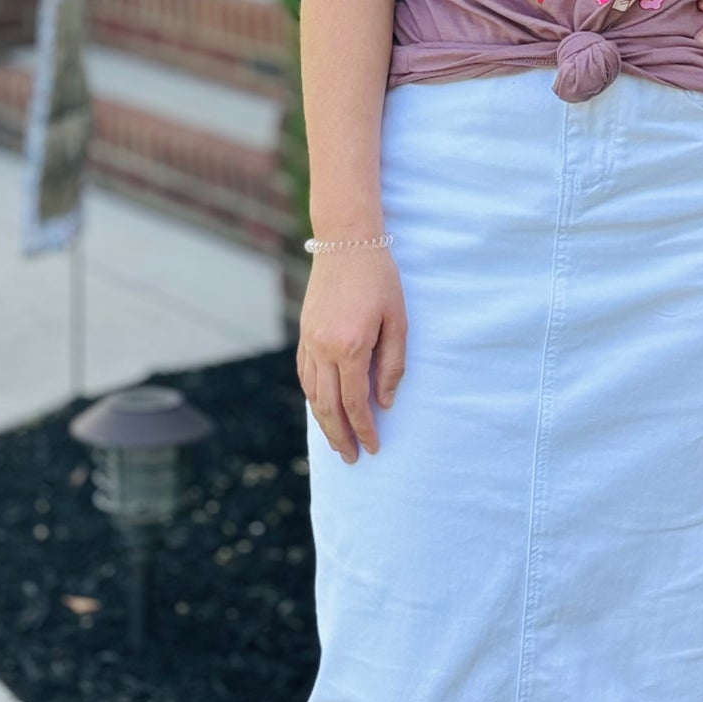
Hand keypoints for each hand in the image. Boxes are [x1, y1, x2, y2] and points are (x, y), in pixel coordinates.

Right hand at [296, 249, 407, 461]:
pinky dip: (312, 397)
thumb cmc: (379, 279)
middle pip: (328, 406)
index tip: (373, 449)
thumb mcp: (397, 321)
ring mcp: (310, 341)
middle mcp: (324, 349)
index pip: (356, 402)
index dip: (364, 430)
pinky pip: (305, 374)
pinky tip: (321, 408)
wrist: (346, 242)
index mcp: (350, 347)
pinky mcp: (305, 333)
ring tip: (336, 443)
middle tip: (351, 459)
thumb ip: (392, 365)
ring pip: (312, 394)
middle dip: (340, 436)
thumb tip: (383, 403)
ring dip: (324, 422)